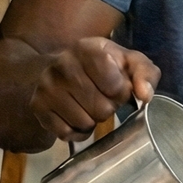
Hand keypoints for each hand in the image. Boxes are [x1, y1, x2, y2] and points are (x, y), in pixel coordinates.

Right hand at [30, 37, 160, 142]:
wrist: (60, 69)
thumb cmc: (103, 66)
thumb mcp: (129, 62)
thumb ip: (145, 74)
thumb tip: (145, 95)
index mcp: (88, 48)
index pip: (114, 85)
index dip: (121, 92)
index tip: (118, 87)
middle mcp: (63, 64)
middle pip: (101, 108)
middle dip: (108, 108)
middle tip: (102, 98)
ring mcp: (47, 86)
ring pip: (84, 123)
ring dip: (93, 120)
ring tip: (89, 106)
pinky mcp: (37, 106)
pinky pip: (66, 133)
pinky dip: (77, 132)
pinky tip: (76, 116)